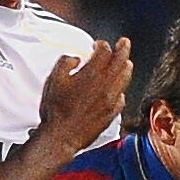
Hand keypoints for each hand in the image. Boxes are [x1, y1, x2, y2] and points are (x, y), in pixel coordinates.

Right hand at [37, 38, 131, 154]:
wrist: (61, 136)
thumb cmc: (55, 110)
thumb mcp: (53, 79)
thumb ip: (65, 62)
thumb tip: (75, 59)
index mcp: (92, 74)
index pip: (104, 52)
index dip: (102, 45)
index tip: (98, 45)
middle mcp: (105, 86)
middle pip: (120, 61)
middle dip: (123, 49)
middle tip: (124, 42)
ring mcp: (110, 100)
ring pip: (125, 79)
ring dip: (125, 67)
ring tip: (126, 62)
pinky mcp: (111, 114)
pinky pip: (122, 98)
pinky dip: (121, 90)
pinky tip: (118, 89)